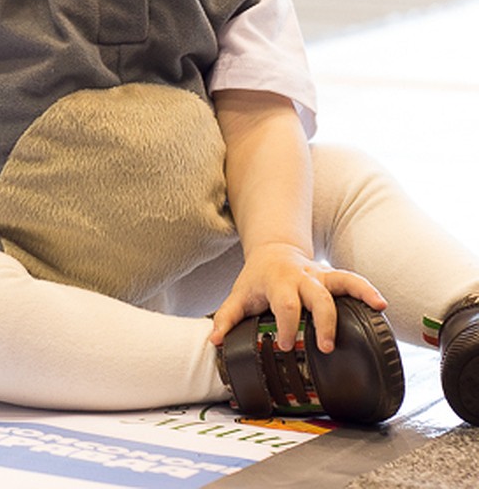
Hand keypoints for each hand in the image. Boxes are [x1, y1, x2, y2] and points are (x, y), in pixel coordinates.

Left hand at [209, 243, 387, 352]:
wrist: (273, 251)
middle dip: (323, 320)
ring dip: (357, 295)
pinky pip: (352, 280)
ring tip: (376, 308)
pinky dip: (367, 289)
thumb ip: (227, 318)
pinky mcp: (332, 277)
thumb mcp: (239, 295)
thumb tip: (215, 342)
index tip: (288, 344)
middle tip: (325, 346)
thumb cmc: (257, 279)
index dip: (287, 324)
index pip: (284, 303)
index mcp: (277, 282)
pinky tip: (381, 304)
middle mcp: (301, 276)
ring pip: (340, 281)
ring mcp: (319, 275)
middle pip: (316, 296)